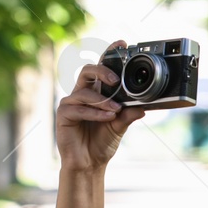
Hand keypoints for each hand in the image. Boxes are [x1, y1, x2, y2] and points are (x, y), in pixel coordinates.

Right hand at [56, 39, 147, 173]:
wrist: (90, 164)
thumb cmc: (102, 143)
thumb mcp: (120, 126)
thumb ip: (129, 115)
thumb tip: (143, 106)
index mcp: (96, 92)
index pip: (101, 68)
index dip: (109, 54)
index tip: (121, 44)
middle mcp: (82, 94)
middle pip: (87, 71)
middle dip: (102, 71)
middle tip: (115, 80)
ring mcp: (71, 103)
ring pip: (84, 91)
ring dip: (102, 100)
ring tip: (115, 110)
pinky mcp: (64, 114)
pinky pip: (78, 108)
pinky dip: (94, 113)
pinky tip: (106, 117)